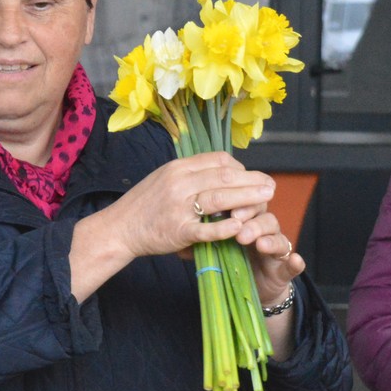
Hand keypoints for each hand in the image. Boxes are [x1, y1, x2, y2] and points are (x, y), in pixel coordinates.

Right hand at [70, 152, 303, 302]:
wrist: (119, 228)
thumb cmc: (145, 206)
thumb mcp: (165, 179)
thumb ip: (191, 176)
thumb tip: (223, 173)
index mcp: (178, 168)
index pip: (218, 160)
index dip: (241, 168)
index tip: (252, 177)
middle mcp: (178, 182)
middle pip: (224, 176)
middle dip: (252, 180)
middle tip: (271, 186)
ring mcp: (178, 206)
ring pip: (219, 198)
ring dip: (247, 198)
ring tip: (267, 199)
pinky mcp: (177, 230)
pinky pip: (206, 228)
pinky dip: (225, 228)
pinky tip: (241, 227)